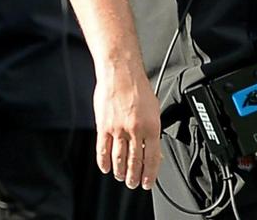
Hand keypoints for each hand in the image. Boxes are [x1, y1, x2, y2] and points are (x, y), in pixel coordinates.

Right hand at [95, 64, 160, 189]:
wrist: (120, 72)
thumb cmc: (137, 86)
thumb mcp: (154, 108)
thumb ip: (153, 129)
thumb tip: (154, 147)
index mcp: (151, 127)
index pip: (152, 158)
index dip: (150, 174)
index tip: (148, 182)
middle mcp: (135, 130)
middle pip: (135, 162)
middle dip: (135, 177)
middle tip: (134, 184)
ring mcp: (118, 129)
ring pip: (119, 159)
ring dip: (121, 172)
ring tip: (122, 178)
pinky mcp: (103, 126)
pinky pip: (102, 149)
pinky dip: (104, 162)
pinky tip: (105, 168)